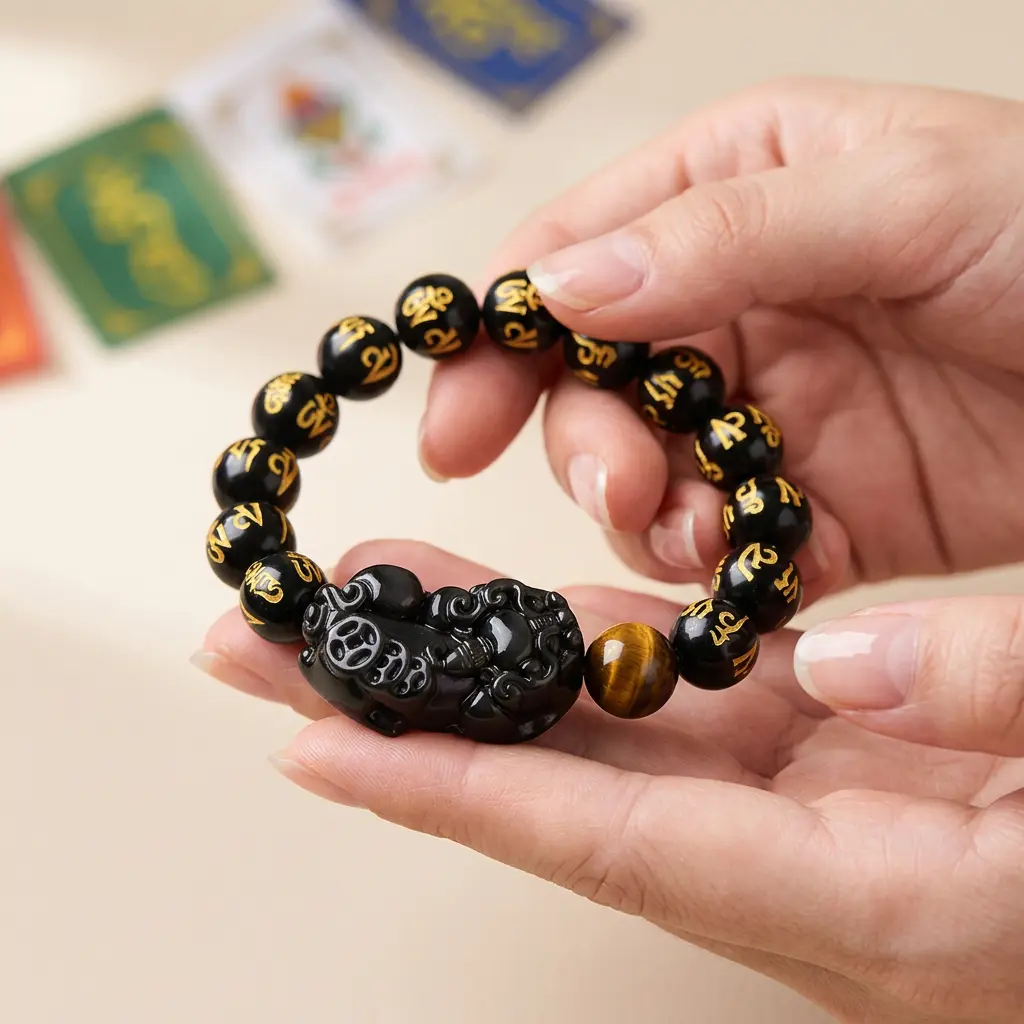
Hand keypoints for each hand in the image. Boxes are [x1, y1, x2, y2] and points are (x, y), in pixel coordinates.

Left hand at [197, 540, 1023, 1023]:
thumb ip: (992, 696)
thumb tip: (846, 653)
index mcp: (863, 898)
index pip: (609, 837)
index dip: (453, 791)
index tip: (318, 746)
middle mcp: (795, 867)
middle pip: (560, 785)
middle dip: (407, 716)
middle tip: (275, 653)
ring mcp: (796, 813)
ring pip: (600, 733)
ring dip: (478, 667)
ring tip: (369, 603)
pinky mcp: (813, 763)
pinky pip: (671, 703)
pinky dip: (587, 652)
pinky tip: (518, 610)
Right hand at [417, 77, 1023, 603]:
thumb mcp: (906, 196)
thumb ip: (727, 238)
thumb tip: (561, 290)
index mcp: (731, 192)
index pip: (572, 260)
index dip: (500, 341)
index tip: (460, 426)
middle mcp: (733, 301)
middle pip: (591, 382)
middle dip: (582, 443)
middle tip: (616, 487)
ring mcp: (768, 411)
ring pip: (645, 475)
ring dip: (645, 513)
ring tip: (691, 531)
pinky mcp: (815, 505)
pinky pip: (725, 545)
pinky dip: (713, 568)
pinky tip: (739, 569)